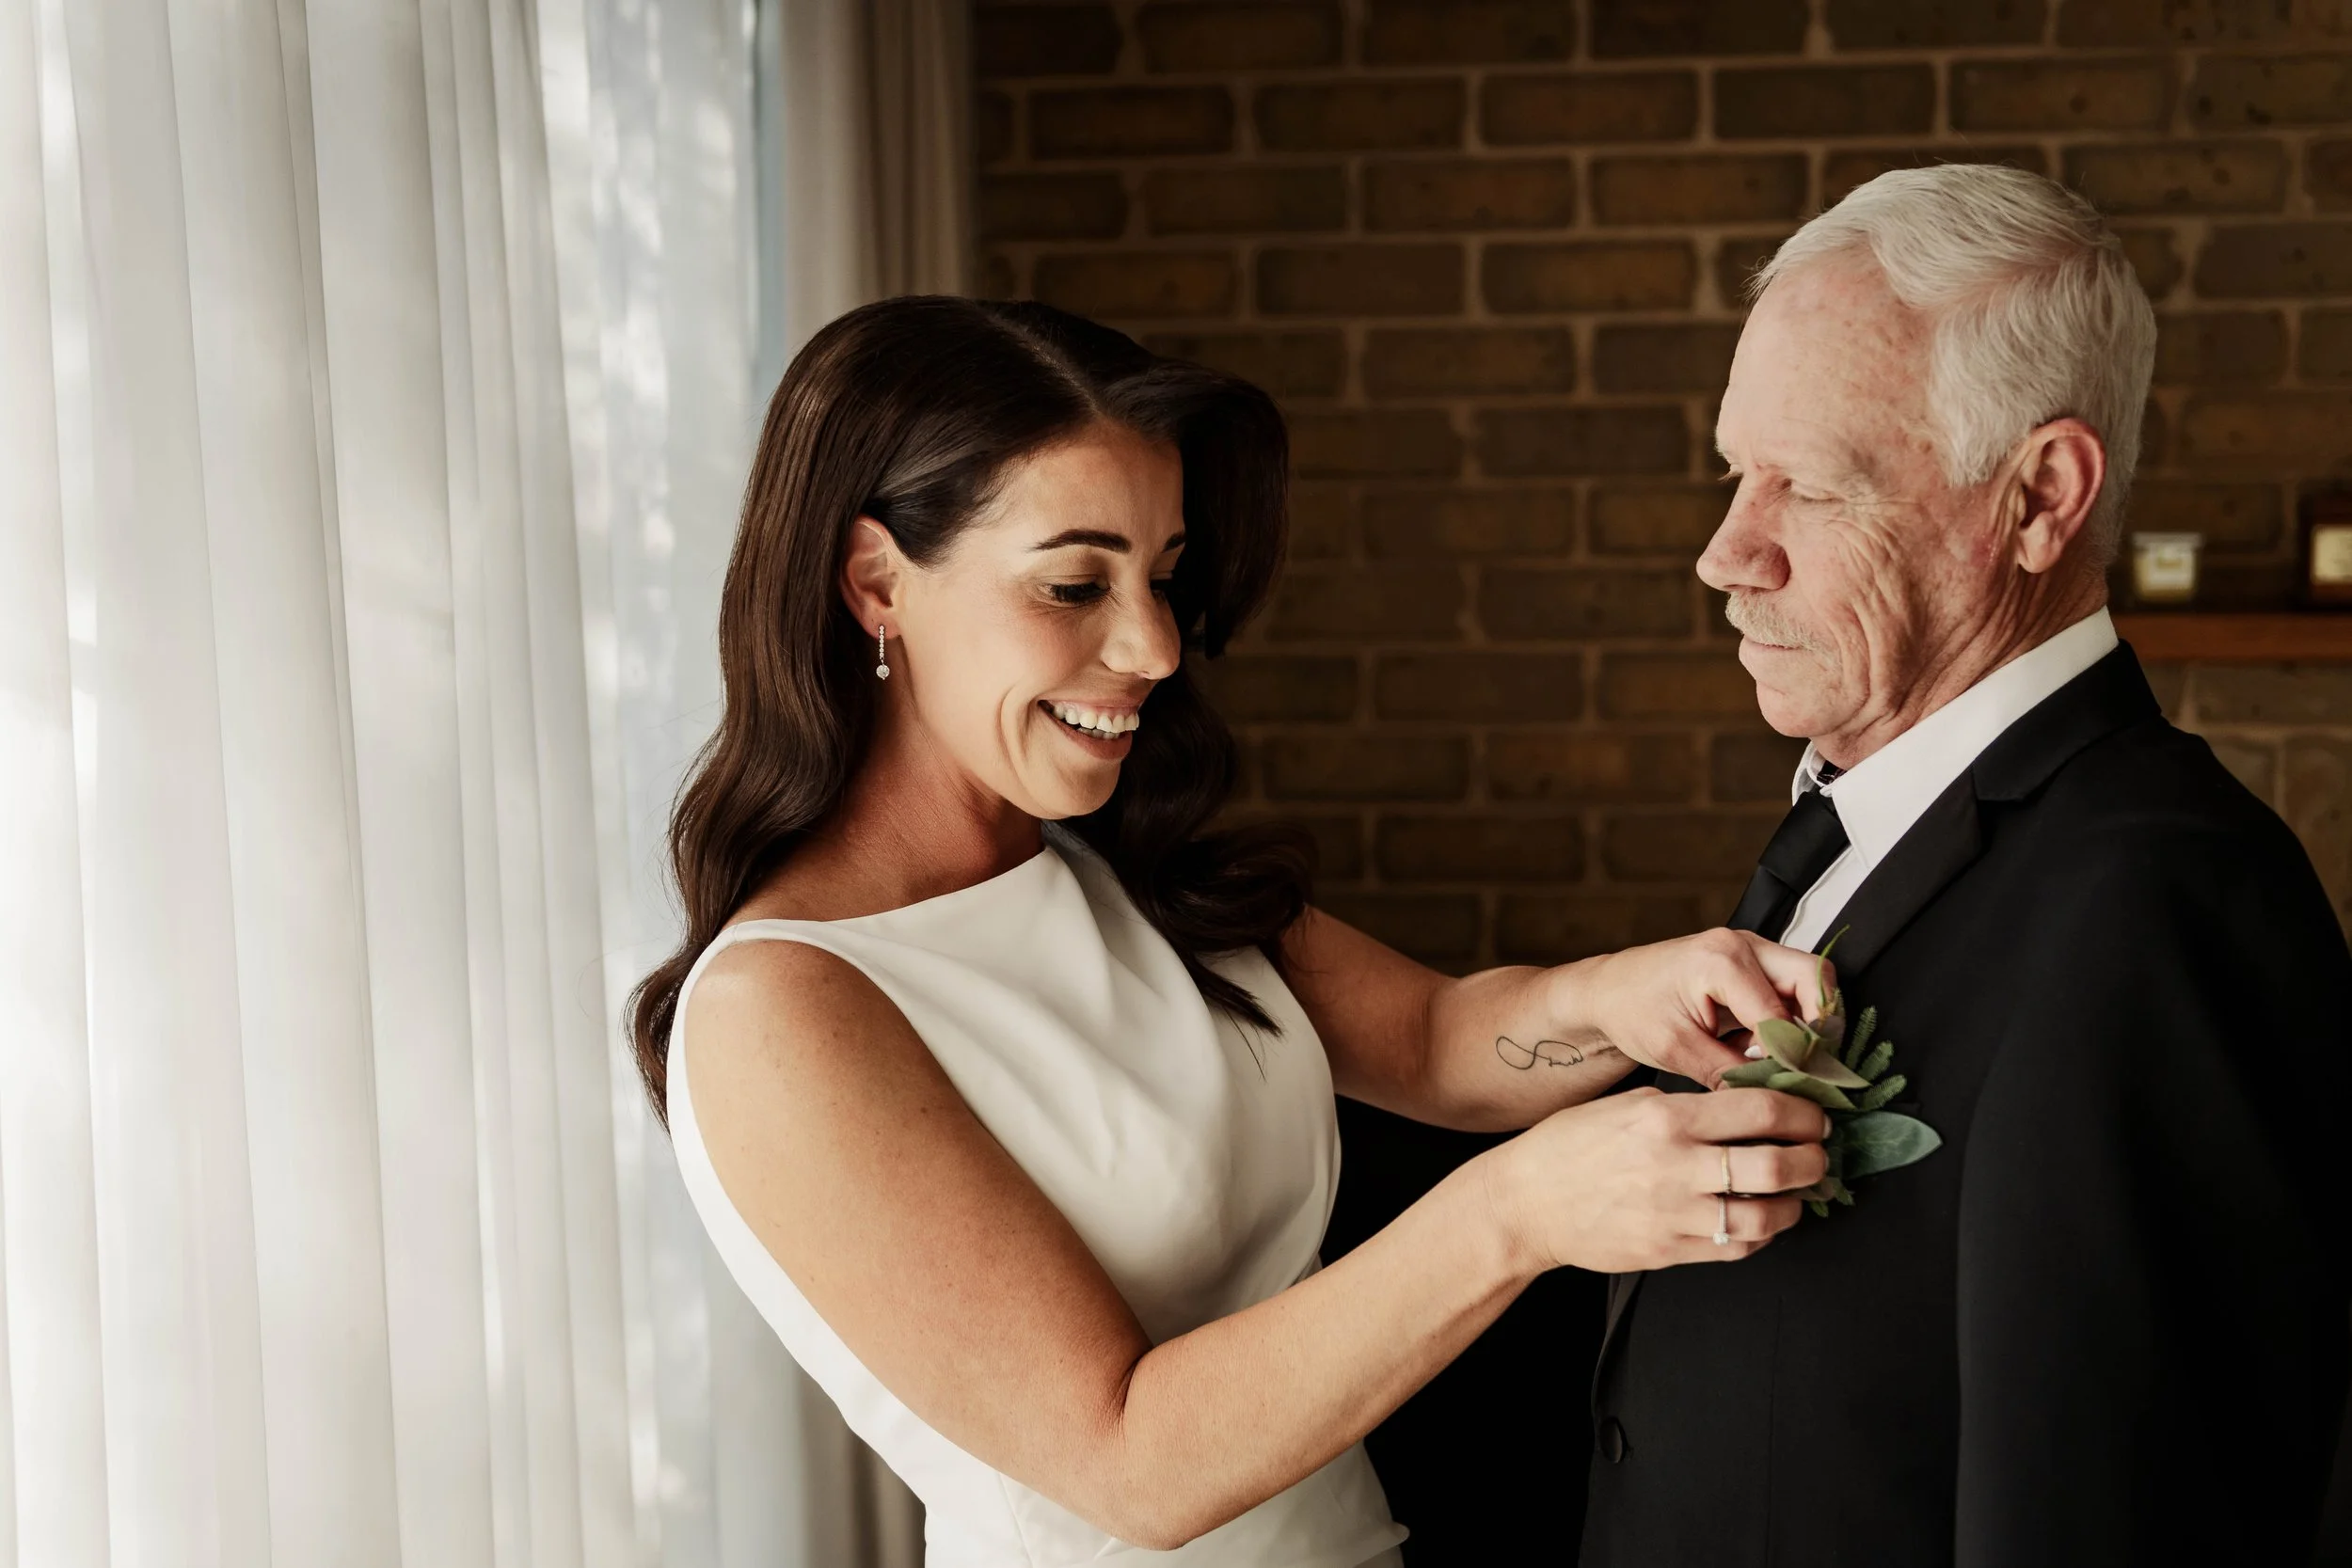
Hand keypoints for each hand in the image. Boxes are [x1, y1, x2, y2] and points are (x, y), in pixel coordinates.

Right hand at [1485, 1087, 1829, 1275]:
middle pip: (1776, 1164)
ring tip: (1799, 1190)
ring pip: (1767, 1214)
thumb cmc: (1572, 1146)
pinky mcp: (1670, 1251)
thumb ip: (1685, 1106)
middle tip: (1819, 1152)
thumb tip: (1745, 1106)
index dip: (1802, 1111)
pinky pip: (1738, 1247)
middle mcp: (1675, 1166)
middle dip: (1814, 1157)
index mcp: (1666, 1119)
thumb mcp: (1628, 1106)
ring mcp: (1674, 1214)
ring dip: (1797, 1202)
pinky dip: (1764, 1233)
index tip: (1813, 1114)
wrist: (1526, 1203)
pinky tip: (1764, 1218)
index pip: (1760, 1108)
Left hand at [1550, 929, 1831, 1089]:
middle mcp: (1743, 946)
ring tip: (1784, 1061)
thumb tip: (1771, 1098)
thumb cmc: (1631, 1010)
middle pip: (1815, 978)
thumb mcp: (1675, 1050)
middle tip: (1807, 1068)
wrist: (1607, 992)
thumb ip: (1728, 1073)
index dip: (1792, 1058)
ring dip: (1807, 1023)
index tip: (1796, 1090)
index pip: (1781, 1015)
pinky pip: (1793, 989)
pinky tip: (1765, 1048)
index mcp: (1721, 960)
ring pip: (1810, 982)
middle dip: (1819, 1027)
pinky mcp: (1753, 965)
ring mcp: (1752, 951)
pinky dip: (1791, 1020)